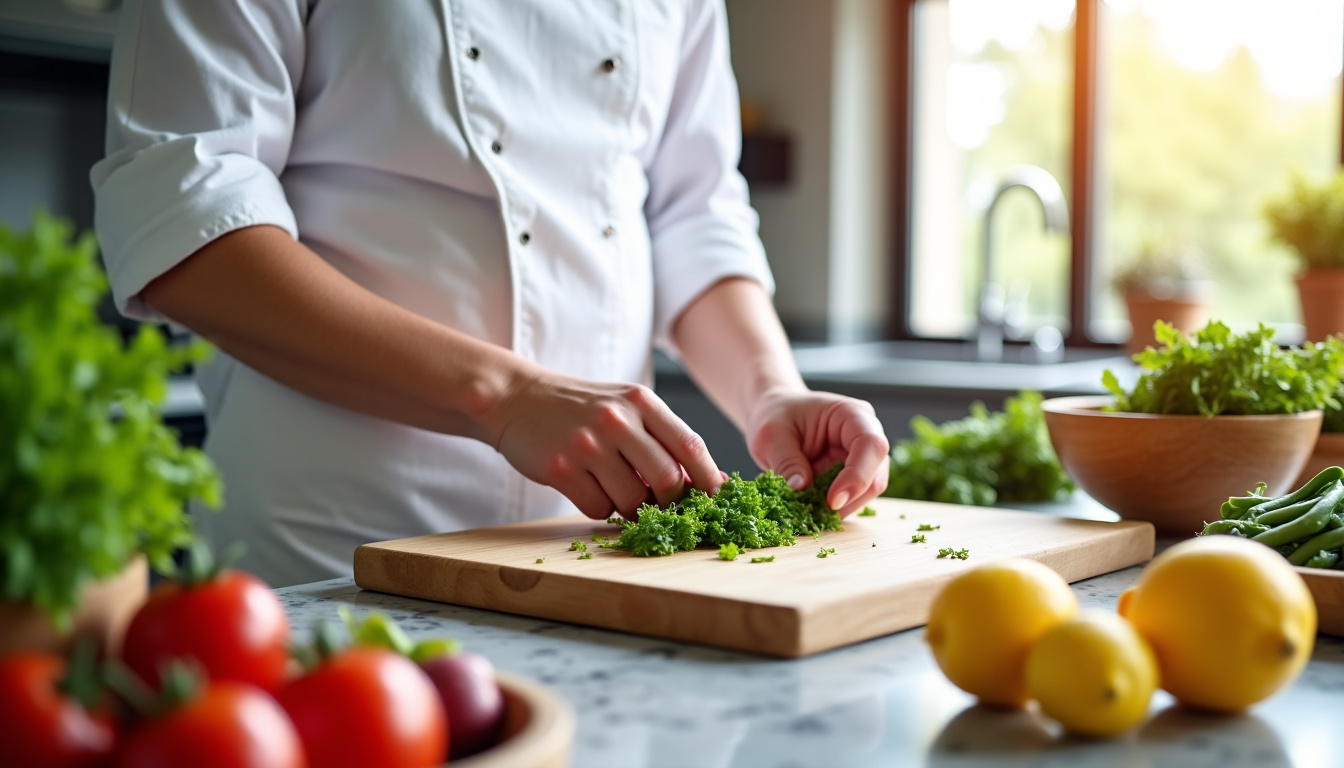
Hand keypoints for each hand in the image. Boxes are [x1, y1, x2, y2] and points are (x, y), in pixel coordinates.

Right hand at [485, 369, 722, 518]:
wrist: (515, 397)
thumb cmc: (580, 408)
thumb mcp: (625, 406)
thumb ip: (663, 437)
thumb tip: (712, 480)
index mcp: (640, 400)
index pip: (690, 445)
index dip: (709, 479)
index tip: (716, 500)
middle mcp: (616, 419)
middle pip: (667, 480)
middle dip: (670, 502)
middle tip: (659, 504)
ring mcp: (587, 443)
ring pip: (632, 501)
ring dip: (631, 508)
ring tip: (614, 488)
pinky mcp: (560, 467)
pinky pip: (598, 508)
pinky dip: (599, 508)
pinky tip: (587, 487)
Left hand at [744, 389, 889, 516]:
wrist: (773, 415)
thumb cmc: (775, 415)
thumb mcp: (771, 435)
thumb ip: (786, 461)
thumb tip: (800, 488)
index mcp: (851, 414)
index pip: (871, 445)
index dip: (858, 476)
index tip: (832, 501)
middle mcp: (865, 435)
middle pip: (875, 476)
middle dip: (848, 500)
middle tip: (815, 515)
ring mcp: (862, 458)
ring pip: (866, 494)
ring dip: (839, 508)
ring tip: (807, 509)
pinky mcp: (852, 476)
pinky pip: (851, 500)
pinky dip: (832, 509)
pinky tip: (811, 508)